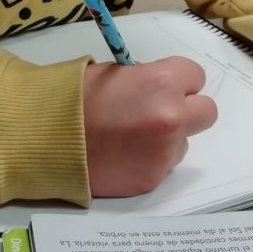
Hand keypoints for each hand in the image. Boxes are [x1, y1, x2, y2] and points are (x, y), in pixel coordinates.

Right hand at [82, 56, 216, 197]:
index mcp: (163, 82)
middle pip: (206, 112)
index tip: (161, 86)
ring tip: (130, 136)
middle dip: (186, 109)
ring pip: (184, 142)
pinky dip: (149, 159)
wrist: (47, 138)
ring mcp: (164, 153)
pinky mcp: (152, 179)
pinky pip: (163, 165)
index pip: (196, 76)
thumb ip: (145, 78)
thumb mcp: (113, 72)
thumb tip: (158, 87)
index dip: (177, 81)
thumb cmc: (75, 97)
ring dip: (167, 138)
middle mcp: (172, 117)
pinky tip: (122, 154)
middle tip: (158, 111)